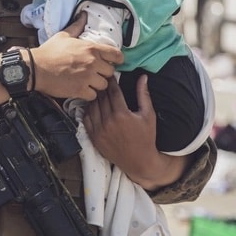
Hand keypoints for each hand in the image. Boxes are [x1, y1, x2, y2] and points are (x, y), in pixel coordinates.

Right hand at [31, 13, 122, 100]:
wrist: (36, 68)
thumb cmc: (49, 51)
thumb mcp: (64, 35)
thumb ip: (77, 26)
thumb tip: (83, 15)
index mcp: (91, 48)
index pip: (116, 55)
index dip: (117, 60)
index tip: (113, 62)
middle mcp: (92, 63)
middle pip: (111, 72)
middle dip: (103, 73)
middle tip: (94, 74)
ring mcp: (87, 77)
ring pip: (103, 85)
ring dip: (96, 85)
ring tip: (87, 82)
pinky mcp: (80, 90)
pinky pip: (93, 95)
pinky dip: (88, 94)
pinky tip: (81, 90)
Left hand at [82, 74, 186, 189]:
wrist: (139, 161)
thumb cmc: (146, 137)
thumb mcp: (148, 115)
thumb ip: (143, 95)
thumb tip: (143, 77)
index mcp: (121, 114)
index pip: (112, 91)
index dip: (111, 81)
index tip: (111, 74)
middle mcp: (108, 122)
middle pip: (101, 98)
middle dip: (102, 87)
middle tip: (102, 79)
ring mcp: (99, 131)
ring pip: (92, 107)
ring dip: (94, 97)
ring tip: (97, 91)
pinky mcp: (94, 138)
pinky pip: (86, 119)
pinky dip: (88, 110)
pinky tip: (93, 105)